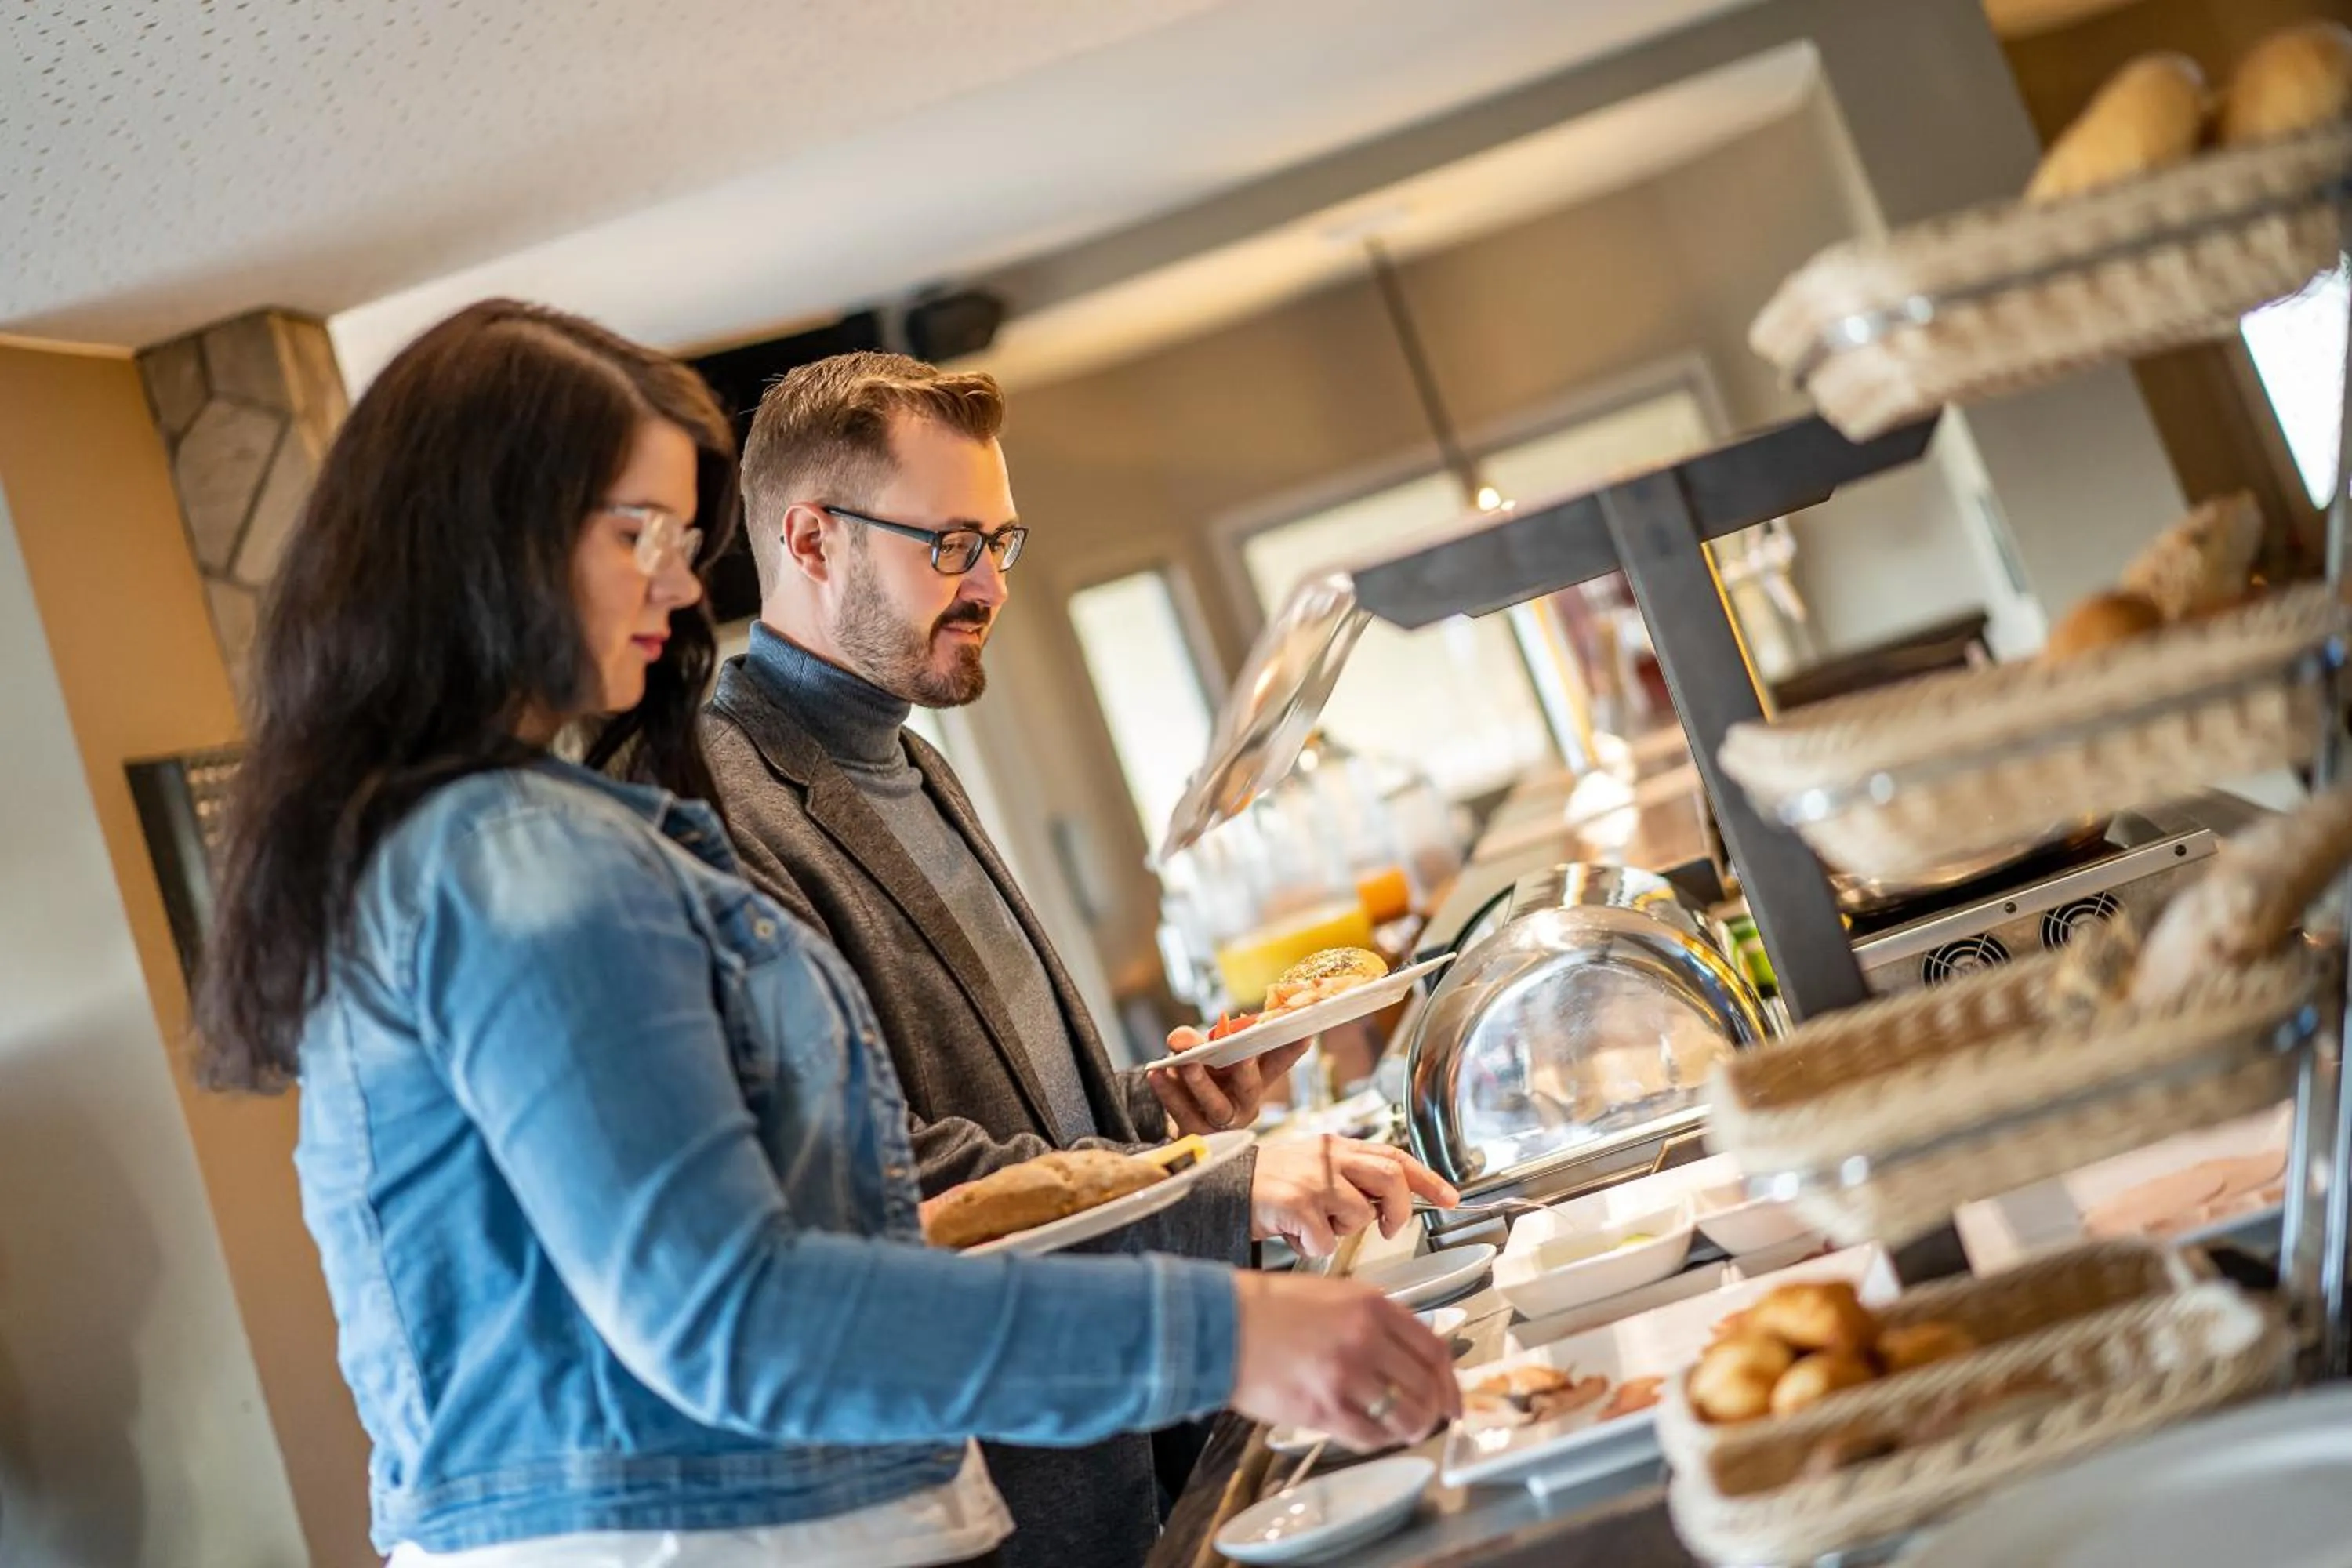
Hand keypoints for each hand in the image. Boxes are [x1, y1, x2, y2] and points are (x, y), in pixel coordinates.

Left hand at [1150, 1026, 1312, 1134]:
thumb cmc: (1201, 1077)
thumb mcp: (1203, 1055)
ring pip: (1217, 1106)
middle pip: (1250, 1087)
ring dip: (1201, 1082)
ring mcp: (1222, 1121)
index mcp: (1256, 1078)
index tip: (1306, 1032)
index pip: (1279, 1061)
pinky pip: (1182, 1113)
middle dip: (1245, 1069)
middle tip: (1239, 1054)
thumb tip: (1182, 1040)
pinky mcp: (1197, 1133)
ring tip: (1185, 1062)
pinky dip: (1168, 1092)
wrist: (1180, 1116)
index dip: (1293, 1048)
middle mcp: (1245, 1102)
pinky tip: (1156, 1073)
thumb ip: (1195, 1042)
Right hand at [1230, 1270, 1461, 1450]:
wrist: (1220, 1324)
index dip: (1450, 1381)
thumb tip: (1409, 1354)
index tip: (1453, 1398)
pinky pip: (1370, 1435)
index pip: (1434, 1349)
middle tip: (1431, 1419)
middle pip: (1427, 1386)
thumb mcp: (1334, 1294)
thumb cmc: (1269, 1308)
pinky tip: (1369, 1432)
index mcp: (1372, 1305)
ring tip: (1402, 1430)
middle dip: (1435, 1409)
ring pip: (1406, 1416)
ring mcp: (1346, 1375)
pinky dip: (1377, 1439)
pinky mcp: (1324, 1408)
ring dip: (1410, 1429)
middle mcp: (1365, 1338)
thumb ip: (1375, 1319)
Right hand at [1249, 1136, 1457, 1258]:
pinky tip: (1295, 1236)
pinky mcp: (1296, 1204)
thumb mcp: (1315, 1170)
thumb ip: (1352, 1179)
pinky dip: (1314, 1247)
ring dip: (1342, 1231)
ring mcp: (1313, 1179)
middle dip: (1398, 1209)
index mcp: (1337, 1147)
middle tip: (1388, 1227)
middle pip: (1390, 1177)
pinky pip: (1326, 1240)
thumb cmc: (1270, 1186)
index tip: (1451, 1198)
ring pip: (1359, 1214)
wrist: (1221, 1187)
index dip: (1428, 1179)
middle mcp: (1328, 1157)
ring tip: (1315, 1225)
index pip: (1395, 1156)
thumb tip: (1390, 1205)